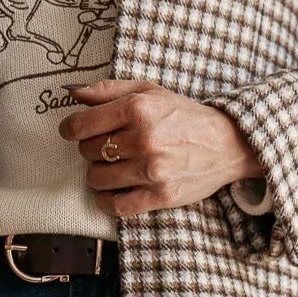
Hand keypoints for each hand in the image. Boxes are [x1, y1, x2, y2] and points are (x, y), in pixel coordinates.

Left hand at [58, 77, 264, 217]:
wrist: (226, 144)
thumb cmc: (184, 116)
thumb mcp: (149, 91)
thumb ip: (108, 90)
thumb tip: (71, 92)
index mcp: (138, 109)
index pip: (82, 125)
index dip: (71, 129)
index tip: (72, 131)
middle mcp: (143, 140)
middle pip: (89, 152)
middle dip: (92, 149)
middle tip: (108, 146)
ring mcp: (151, 171)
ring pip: (97, 179)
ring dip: (98, 174)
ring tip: (113, 167)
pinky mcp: (159, 196)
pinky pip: (115, 206)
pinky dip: (106, 200)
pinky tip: (112, 191)